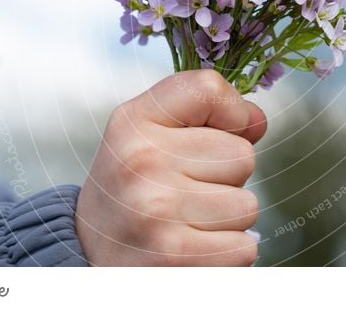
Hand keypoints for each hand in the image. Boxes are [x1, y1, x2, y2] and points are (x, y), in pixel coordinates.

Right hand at [75, 69, 266, 265]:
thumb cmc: (134, 185)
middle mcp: (141, 160)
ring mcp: (156, 210)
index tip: (211, 133)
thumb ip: (207, 114)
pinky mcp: (174, 257)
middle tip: (188, 190)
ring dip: (228, 219)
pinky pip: (244, 248)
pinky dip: (228, 253)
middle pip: (242, 155)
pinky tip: (194, 249)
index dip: (230, 113)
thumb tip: (258, 121)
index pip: (209, 89)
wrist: (88, 253)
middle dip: (227, 177)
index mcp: (134, 122)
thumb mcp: (151, 133)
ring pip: (247, 206)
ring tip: (188, 221)